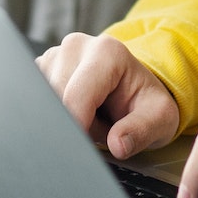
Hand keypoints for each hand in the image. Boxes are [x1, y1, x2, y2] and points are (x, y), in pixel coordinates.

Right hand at [36, 33, 180, 158]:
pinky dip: (55, 115)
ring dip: (66, 121)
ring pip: (44, 104)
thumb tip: (118, 145)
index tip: (80, 151)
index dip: (76, 127)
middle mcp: (76, 46)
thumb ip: (141, 131)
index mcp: (107, 51)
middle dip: (77, 126)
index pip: (76, 95)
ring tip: (91, 118)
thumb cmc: (145, 102)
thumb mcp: (160, 118)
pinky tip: (74, 112)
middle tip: (103, 128)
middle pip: (58, 101)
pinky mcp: (40, 69)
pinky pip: (37, 103)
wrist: (134, 90)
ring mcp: (55, 55)